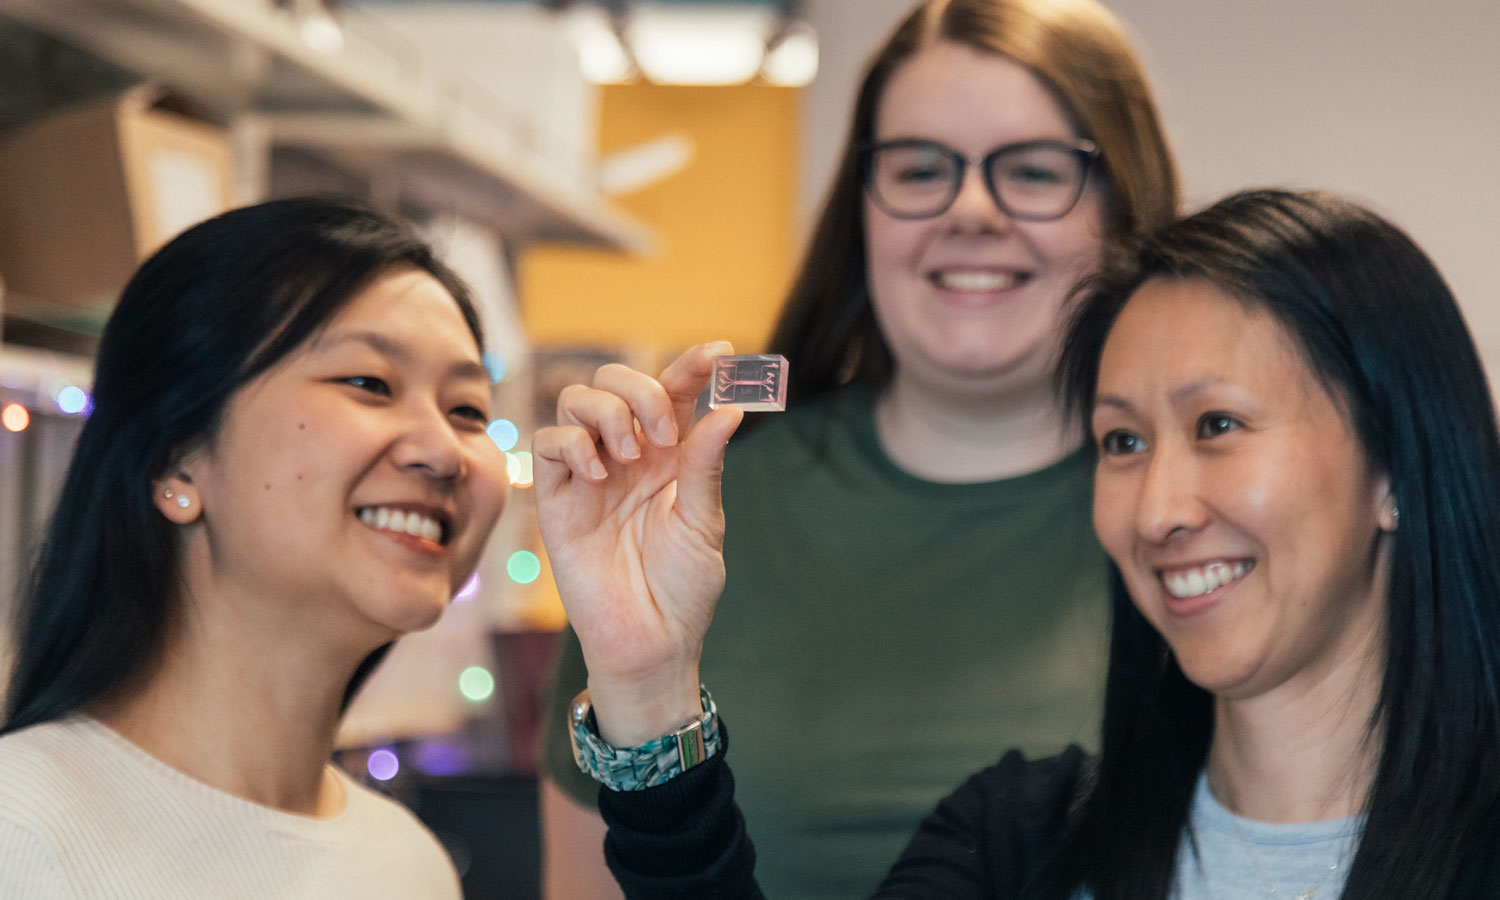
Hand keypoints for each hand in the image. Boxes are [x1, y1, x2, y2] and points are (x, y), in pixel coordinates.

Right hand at [533, 342, 742, 743]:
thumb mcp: (704, 524)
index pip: (676, 392)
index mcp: (671, 455)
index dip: (694, 365)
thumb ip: (705, 465)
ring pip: (578, 399)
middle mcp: (628, 455)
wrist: (650, 642)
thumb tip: (729, 410)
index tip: (720, 351)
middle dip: (641, 390)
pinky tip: (597, 473)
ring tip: (628, 457)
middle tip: (660, 435)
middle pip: (618, 380)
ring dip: (606, 412)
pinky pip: (548, 443)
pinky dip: (571, 442)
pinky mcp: (557, 498)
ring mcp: (590, 473)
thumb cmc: (683, 589)